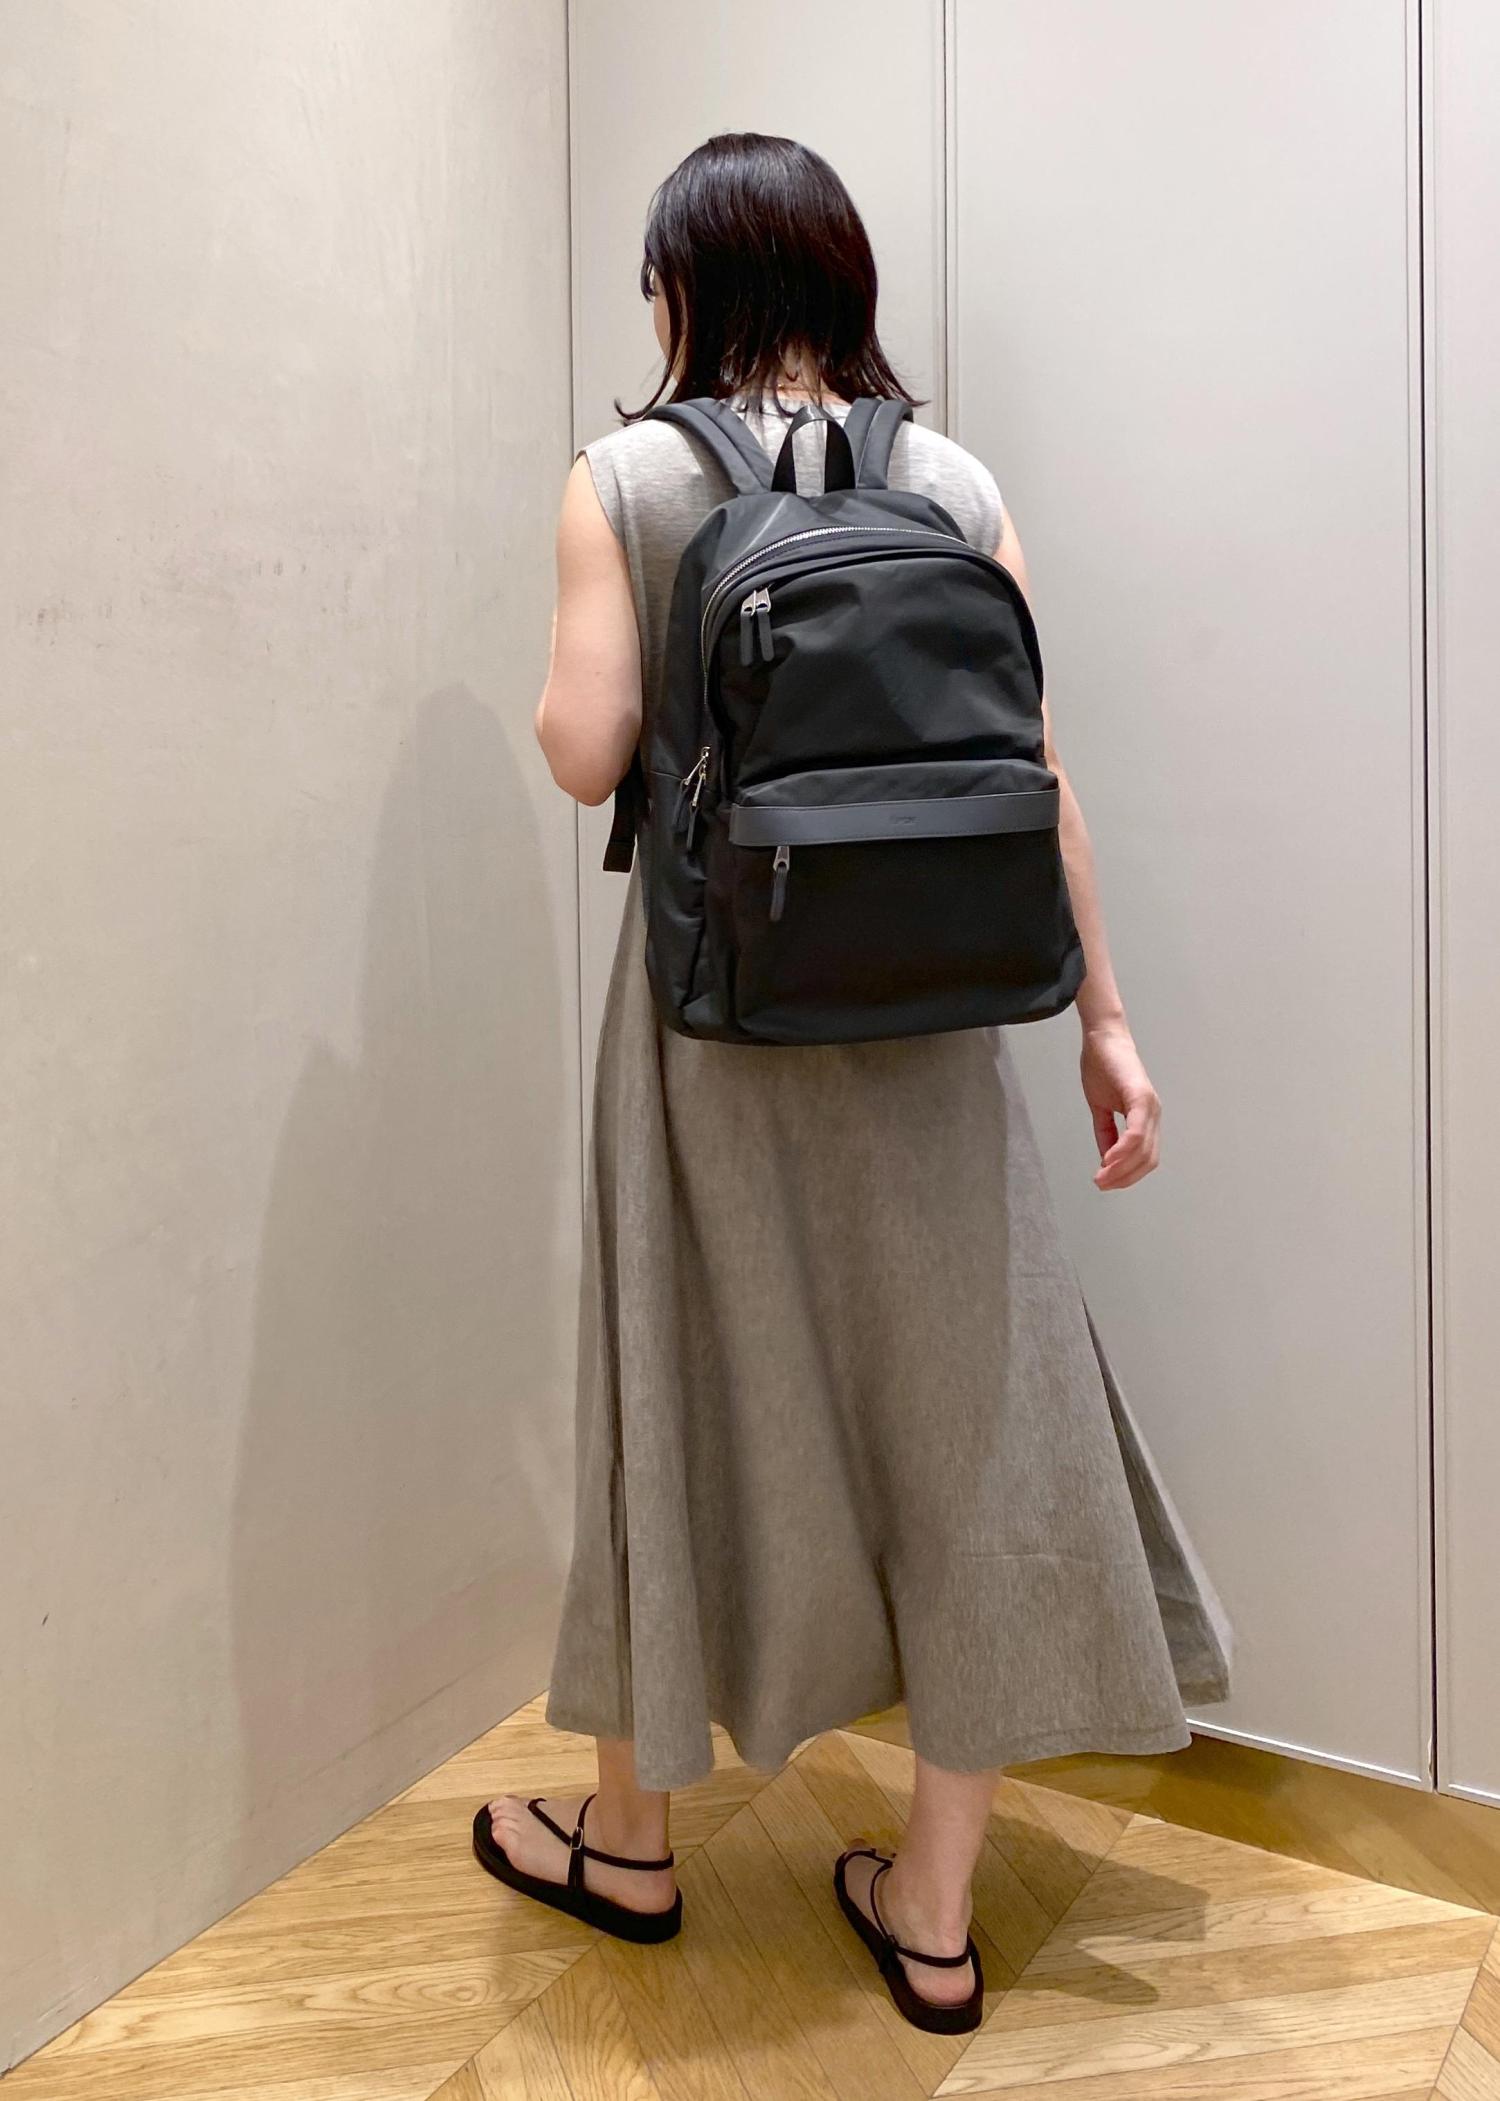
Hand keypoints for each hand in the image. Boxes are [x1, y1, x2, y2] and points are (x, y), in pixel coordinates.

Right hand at [1080, 1022, 1160, 1190]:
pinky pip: (1136, 1132)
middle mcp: (1154, 1114)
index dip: (1127, 1175)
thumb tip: (1106, 1158)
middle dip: (1124, 1178)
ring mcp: (1149, 1106)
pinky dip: (1123, 1150)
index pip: (1145, 1157)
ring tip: (1101, 1177)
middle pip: (1147, 1159)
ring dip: (1121, 1169)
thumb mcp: (1101, 1107)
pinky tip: (1108, 1160)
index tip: (1106, 1183)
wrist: (1102, 1038)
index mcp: (1146, 1118)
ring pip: (1143, 1150)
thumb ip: (1105, 1133)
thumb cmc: (1103, 1067)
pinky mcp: (1140, 1097)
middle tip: (1101, 1184)